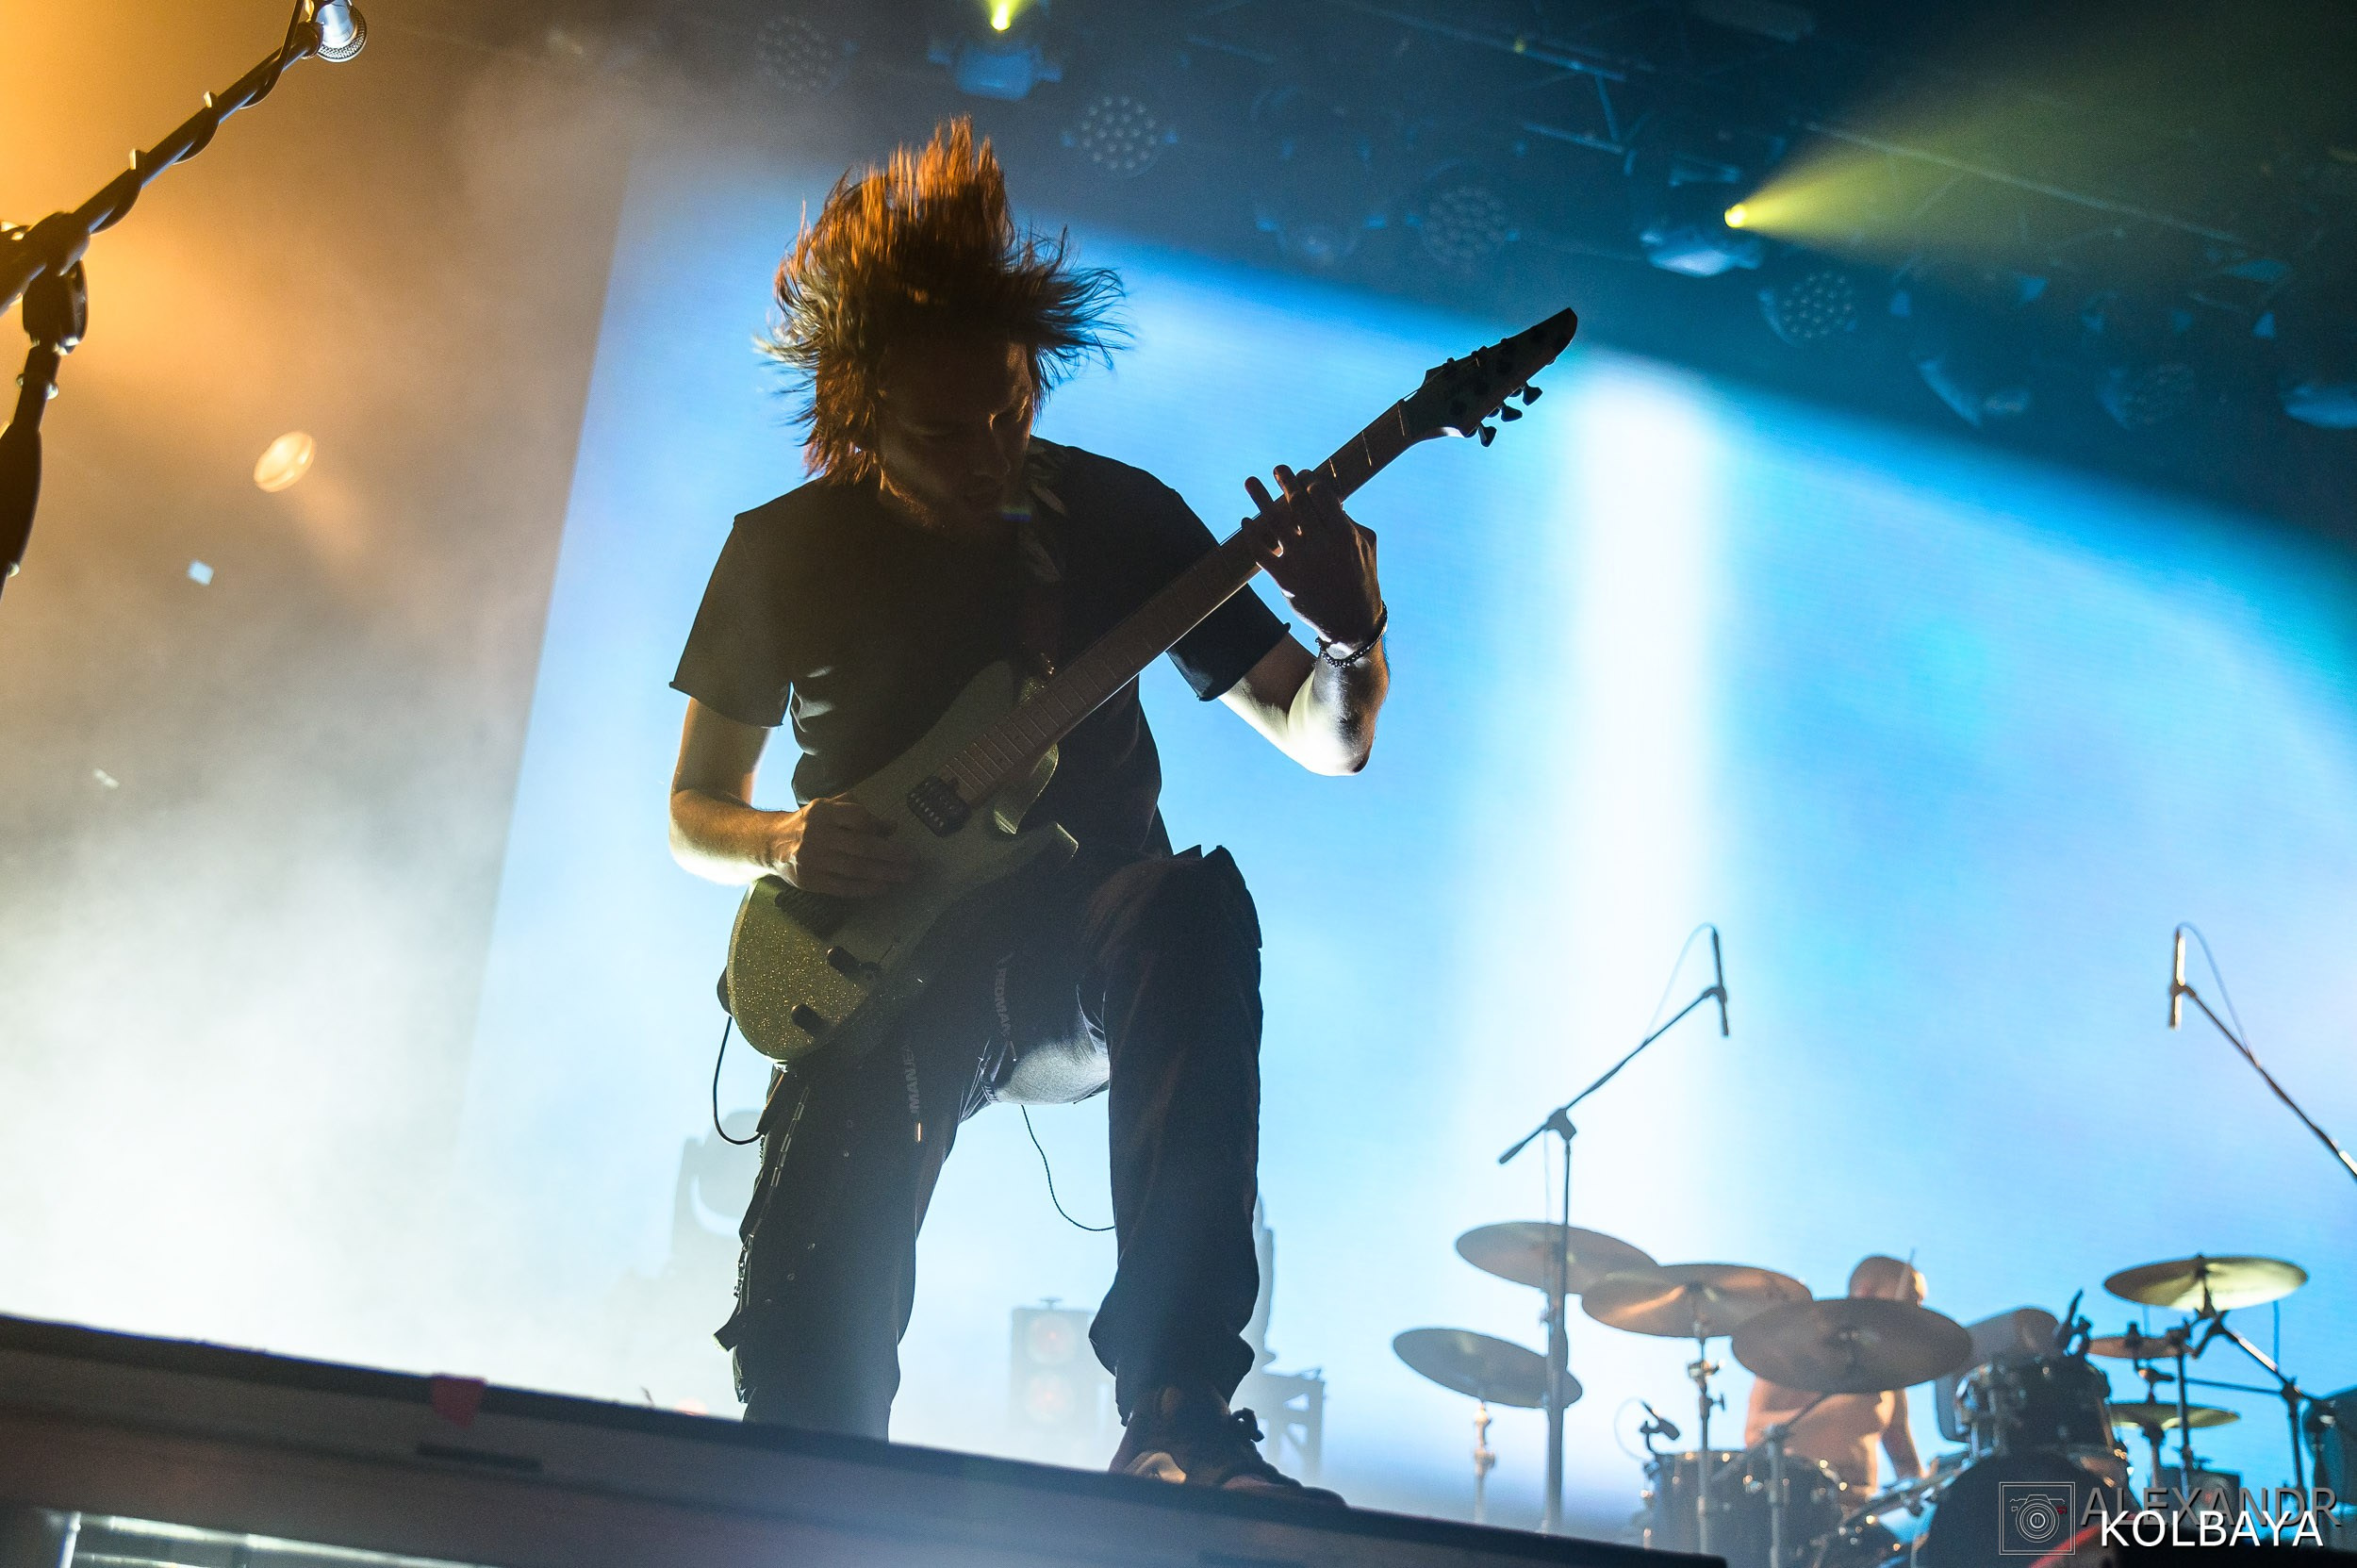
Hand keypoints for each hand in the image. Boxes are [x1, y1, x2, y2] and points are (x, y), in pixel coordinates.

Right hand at [766, 795, 917, 897]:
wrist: (771, 843)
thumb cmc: (809, 824)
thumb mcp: (830, 809)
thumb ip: (859, 813)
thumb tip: (892, 826)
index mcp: (822, 812)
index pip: (857, 817)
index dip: (878, 827)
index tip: (895, 836)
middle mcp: (816, 834)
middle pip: (861, 846)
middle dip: (891, 855)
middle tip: (912, 861)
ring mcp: (811, 859)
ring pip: (855, 869)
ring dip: (883, 874)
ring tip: (903, 876)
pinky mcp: (809, 880)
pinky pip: (842, 887)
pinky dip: (865, 889)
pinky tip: (882, 888)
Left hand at [1242, 464, 1383, 651]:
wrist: (1351, 622)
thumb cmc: (1361, 578)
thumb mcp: (1365, 546)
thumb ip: (1349, 520)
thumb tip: (1329, 496)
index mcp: (1344, 535)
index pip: (1321, 496)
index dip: (1310, 480)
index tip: (1303, 474)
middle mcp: (1321, 546)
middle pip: (1297, 504)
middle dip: (1286, 481)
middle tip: (1278, 468)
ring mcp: (1300, 563)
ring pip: (1274, 522)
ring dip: (1260, 498)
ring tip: (1250, 481)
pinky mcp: (1284, 579)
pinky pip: (1260, 552)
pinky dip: (1251, 534)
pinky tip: (1246, 521)